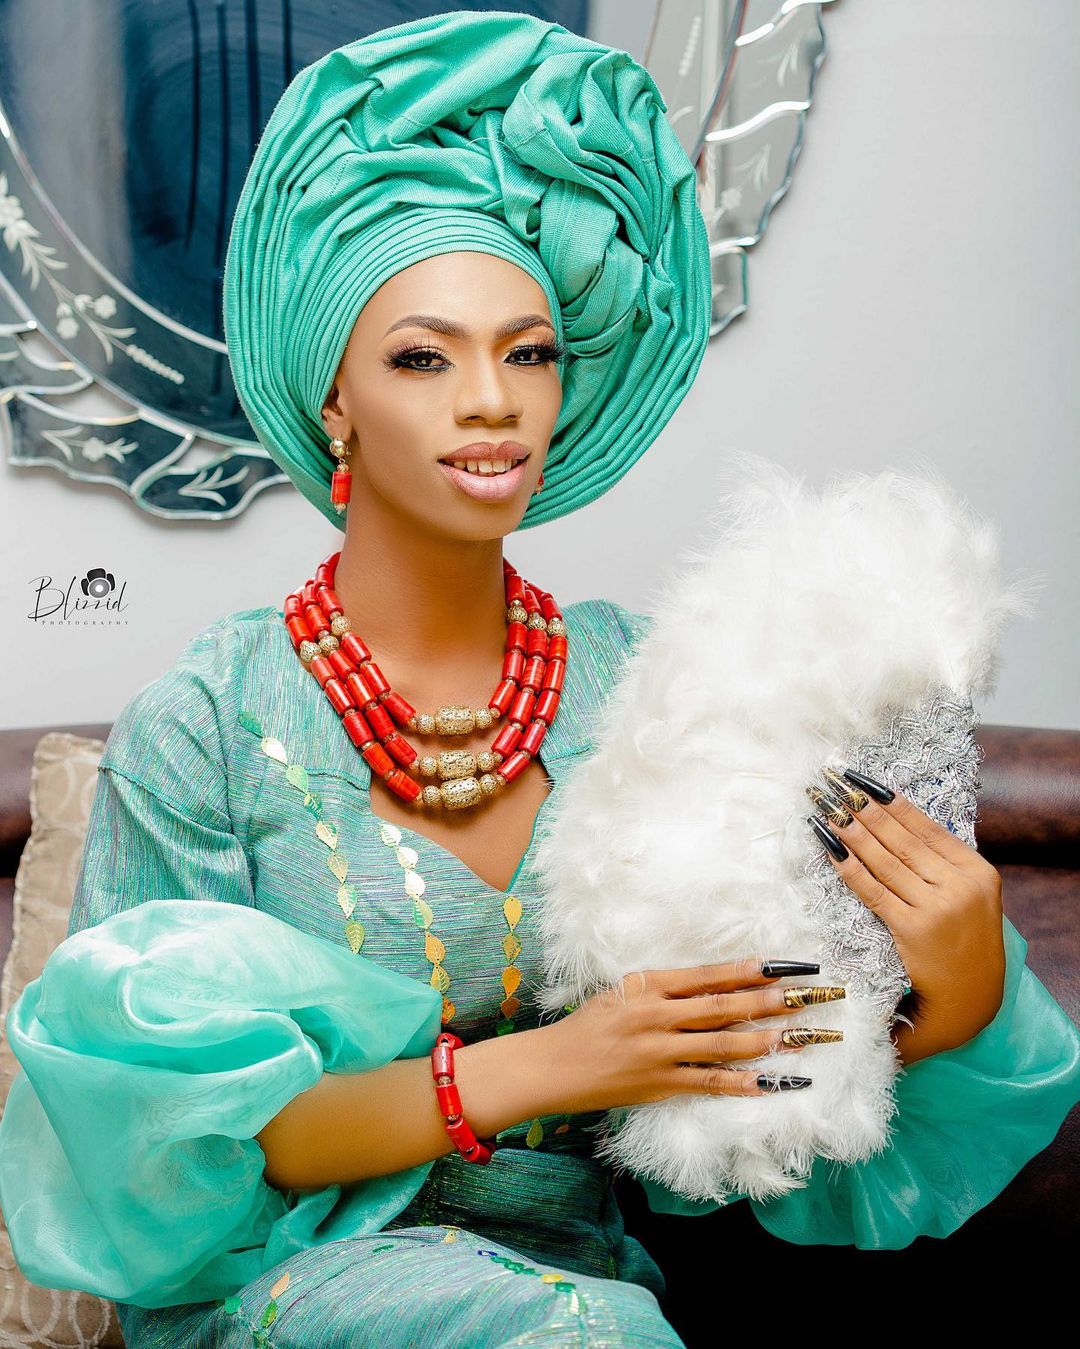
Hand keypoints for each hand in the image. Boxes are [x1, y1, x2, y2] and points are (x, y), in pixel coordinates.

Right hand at [549, 956, 847, 1112]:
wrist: (554, 1065)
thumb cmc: (589, 1025)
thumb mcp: (623, 993)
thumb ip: (666, 989)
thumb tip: (715, 985)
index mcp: (649, 986)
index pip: (710, 975)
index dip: (751, 970)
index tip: (786, 964)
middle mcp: (658, 1015)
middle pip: (725, 1006)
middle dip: (771, 1000)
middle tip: (810, 995)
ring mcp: (660, 1052)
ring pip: (723, 1043)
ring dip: (765, 1039)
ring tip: (800, 1035)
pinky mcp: (660, 1084)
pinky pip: (710, 1083)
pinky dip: (743, 1082)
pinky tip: (773, 1081)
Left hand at [807, 767, 1005, 1063]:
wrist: (973, 998)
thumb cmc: (965, 942)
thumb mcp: (970, 895)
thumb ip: (942, 863)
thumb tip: (896, 820)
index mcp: (977, 871)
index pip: (925, 827)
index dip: (890, 802)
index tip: (862, 782)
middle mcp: (960, 885)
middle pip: (900, 839)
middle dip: (863, 810)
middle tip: (833, 787)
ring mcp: (937, 907)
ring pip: (884, 860)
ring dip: (851, 831)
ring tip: (827, 809)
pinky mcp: (913, 929)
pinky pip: (873, 890)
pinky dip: (849, 867)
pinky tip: (831, 848)